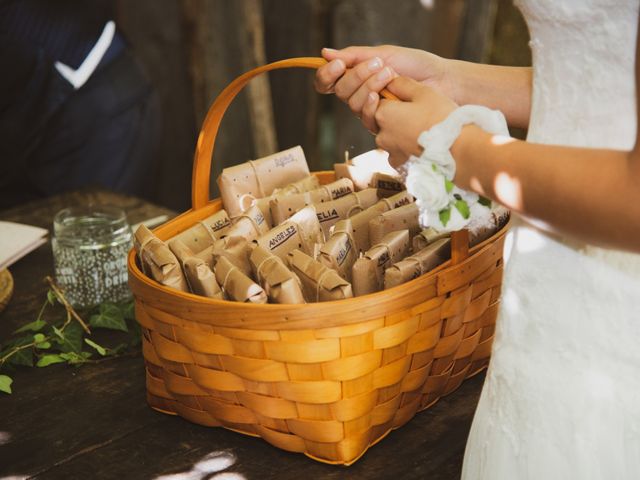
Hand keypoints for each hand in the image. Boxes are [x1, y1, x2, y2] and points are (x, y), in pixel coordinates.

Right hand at [315, 45, 450, 132]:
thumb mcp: (384, 54)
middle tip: (378, 64)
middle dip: (356, 76)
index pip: (328, 82)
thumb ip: (354, 56)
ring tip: (389, 73)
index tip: (339, 65)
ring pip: (352, 104)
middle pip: (340, 92)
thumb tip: (324, 53)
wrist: (441, 80)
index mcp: (357, 78)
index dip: (327, 75)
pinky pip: (366, 118)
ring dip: (368, 85)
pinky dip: (372, 104)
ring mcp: (371, 111)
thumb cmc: (416, 65)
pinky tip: (384, 95)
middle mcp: (360, 96)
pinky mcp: (383, 124)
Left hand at [373, 76, 457, 168]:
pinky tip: (419, 143)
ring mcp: (390, 152)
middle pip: (382, 120)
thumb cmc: (441, 117)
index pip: (378, 101)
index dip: (393, 98)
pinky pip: (398, 153)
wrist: (457, 148)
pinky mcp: (400, 164)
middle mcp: (381, 135)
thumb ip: (402, 84)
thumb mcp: (423, 92)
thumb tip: (390, 81)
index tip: (409, 99)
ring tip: (421, 129)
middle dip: (395, 116)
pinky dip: (405, 148)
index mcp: (383, 114)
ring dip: (400, 132)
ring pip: (390, 138)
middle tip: (418, 114)